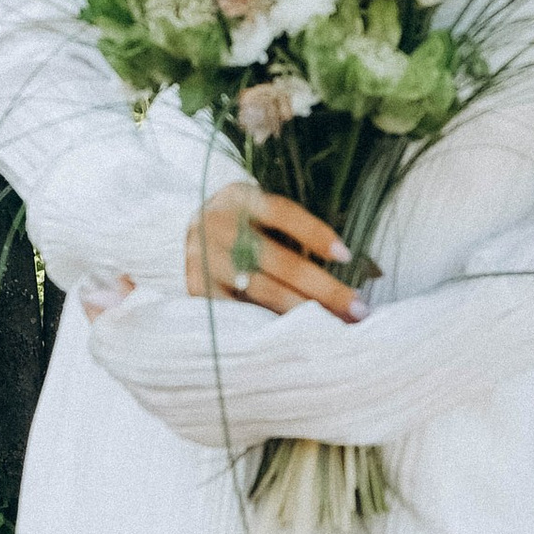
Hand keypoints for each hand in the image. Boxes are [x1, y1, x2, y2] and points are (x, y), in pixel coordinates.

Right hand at [185, 185, 361, 318]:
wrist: (175, 236)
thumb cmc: (235, 225)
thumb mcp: (254, 212)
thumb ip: (289, 231)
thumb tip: (348, 264)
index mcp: (239, 198)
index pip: (282, 213)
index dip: (314, 233)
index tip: (346, 255)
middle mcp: (218, 225)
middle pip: (279, 260)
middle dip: (323, 288)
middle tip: (358, 308)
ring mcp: (204, 259)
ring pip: (262, 290)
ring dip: (303, 310)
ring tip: (335, 325)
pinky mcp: (197, 289)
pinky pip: (239, 311)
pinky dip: (268, 323)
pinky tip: (295, 335)